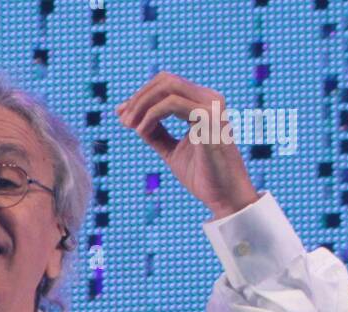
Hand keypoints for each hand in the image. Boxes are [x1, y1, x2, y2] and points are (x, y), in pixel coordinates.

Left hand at [116, 73, 260, 219]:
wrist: (225, 196)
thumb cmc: (203, 176)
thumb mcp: (172, 151)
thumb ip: (156, 134)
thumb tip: (133, 121)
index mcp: (203, 104)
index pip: (168, 85)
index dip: (141, 96)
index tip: (121, 115)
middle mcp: (209, 99)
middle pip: (166, 80)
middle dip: (139, 97)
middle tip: (122, 119)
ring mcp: (211, 105)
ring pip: (168, 87)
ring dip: (142, 103)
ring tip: (128, 124)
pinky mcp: (208, 117)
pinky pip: (172, 104)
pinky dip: (151, 115)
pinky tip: (141, 131)